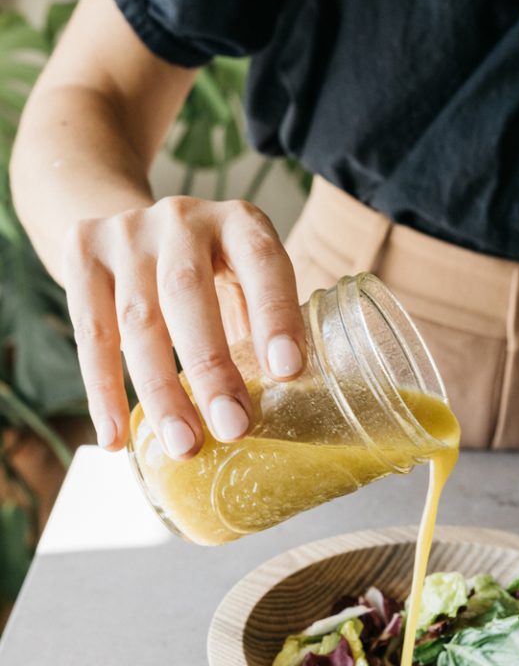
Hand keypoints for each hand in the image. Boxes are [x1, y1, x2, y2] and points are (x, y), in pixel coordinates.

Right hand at [63, 195, 304, 457]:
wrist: (130, 224)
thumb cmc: (209, 275)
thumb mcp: (245, 283)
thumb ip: (262, 330)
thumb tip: (285, 412)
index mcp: (239, 222)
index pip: (262, 262)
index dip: (275, 314)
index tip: (287, 371)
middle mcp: (182, 219)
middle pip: (189, 293)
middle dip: (212, 367)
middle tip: (233, 428)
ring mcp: (127, 233)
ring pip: (138, 320)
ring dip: (161, 392)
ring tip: (184, 446)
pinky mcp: (83, 254)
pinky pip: (91, 332)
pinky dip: (103, 391)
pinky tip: (115, 438)